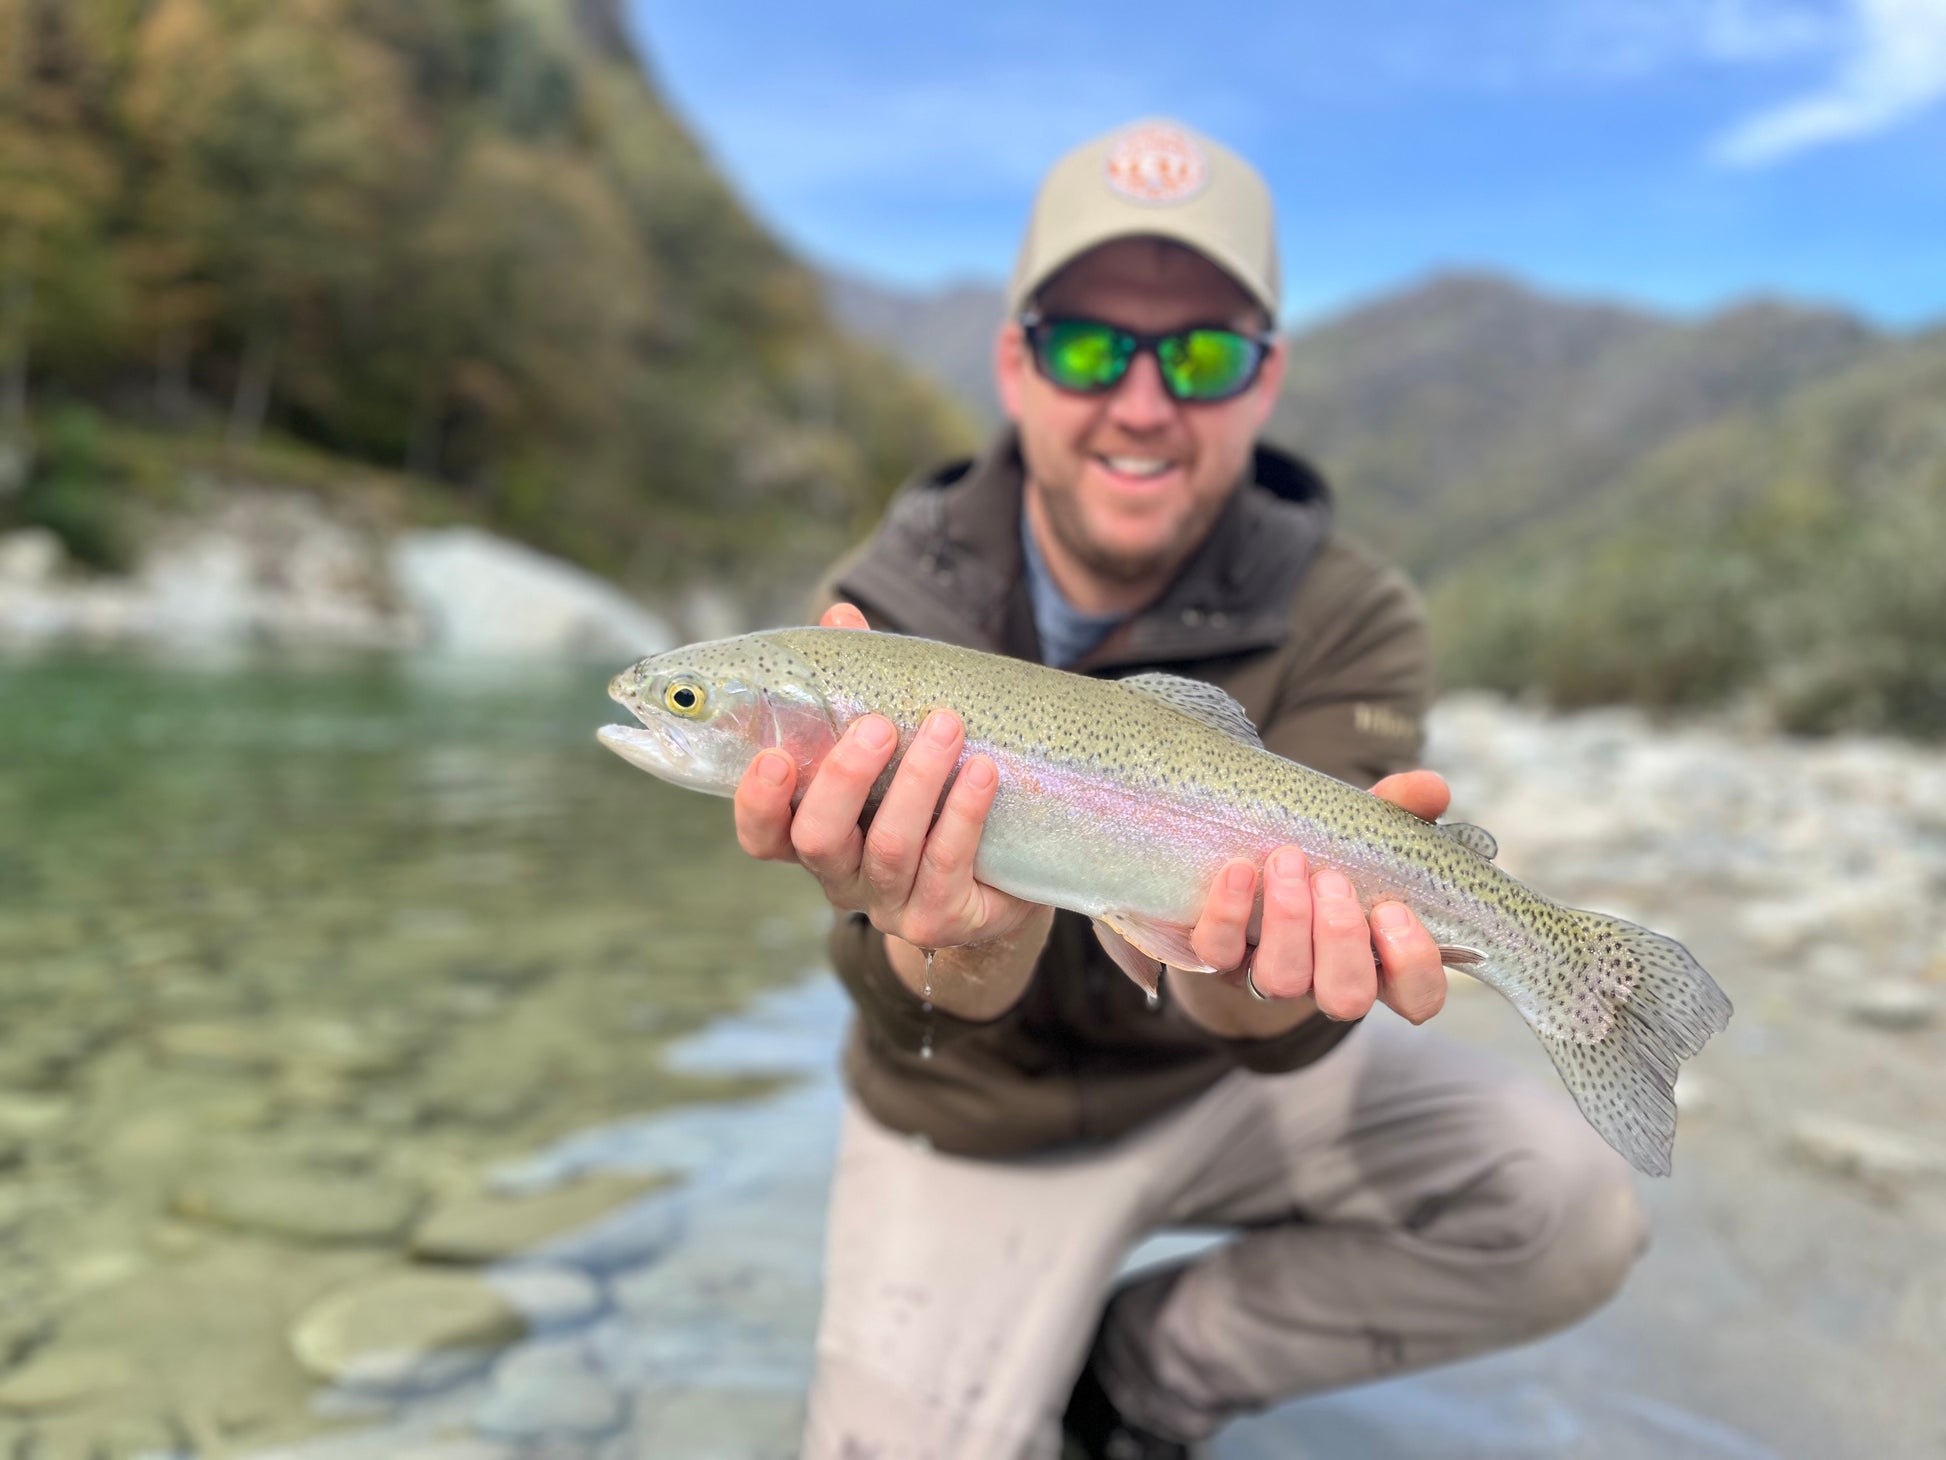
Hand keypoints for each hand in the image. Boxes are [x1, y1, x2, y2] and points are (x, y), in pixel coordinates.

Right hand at [731, 603, 1041, 952]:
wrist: (1004, 873)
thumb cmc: (930, 795)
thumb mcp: (892, 742)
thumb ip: (856, 686)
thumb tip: (841, 617)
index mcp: (814, 836)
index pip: (763, 836)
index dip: (759, 805)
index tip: (774, 758)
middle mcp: (842, 877)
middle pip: (820, 840)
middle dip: (844, 780)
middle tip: (879, 726)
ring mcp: (891, 904)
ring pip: (890, 848)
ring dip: (918, 782)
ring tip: (947, 727)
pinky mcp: (942, 919)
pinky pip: (947, 865)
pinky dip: (963, 813)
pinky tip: (983, 771)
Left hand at [1188, 770, 1451, 1024]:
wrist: (1249, 866)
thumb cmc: (1326, 858)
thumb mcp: (1368, 833)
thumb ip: (1402, 810)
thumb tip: (1432, 788)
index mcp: (1379, 961)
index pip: (1419, 999)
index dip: (1412, 966)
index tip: (1394, 910)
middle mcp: (1327, 980)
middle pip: (1347, 997)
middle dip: (1342, 938)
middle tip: (1333, 880)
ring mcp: (1272, 976)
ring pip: (1283, 981)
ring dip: (1289, 920)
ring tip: (1288, 861)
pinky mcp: (1219, 960)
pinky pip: (1217, 952)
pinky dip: (1229, 912)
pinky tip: (1239, 870)